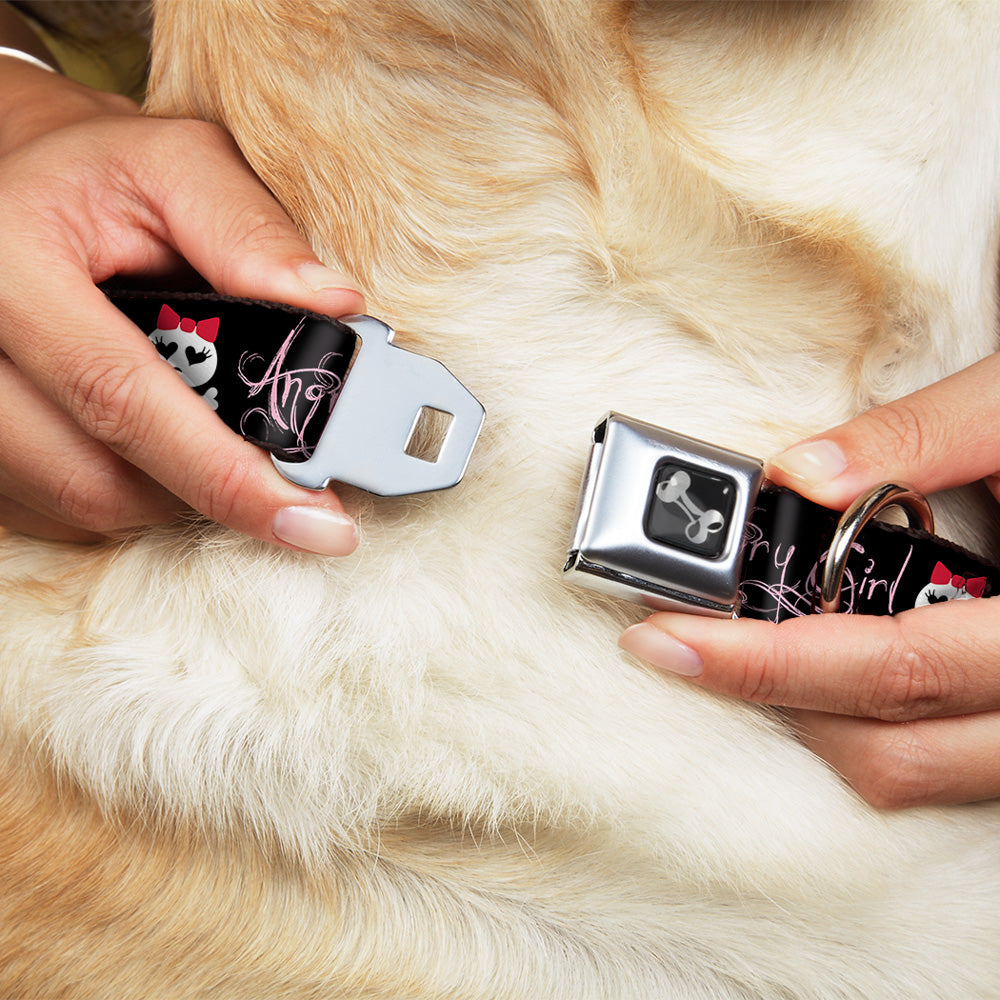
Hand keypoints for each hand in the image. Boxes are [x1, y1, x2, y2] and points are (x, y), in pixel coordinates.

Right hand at [0, 59, 363, 552]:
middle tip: (290, 484)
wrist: (18, 185)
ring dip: (173, 491)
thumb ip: (250, 230)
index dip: (225, 473)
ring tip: (220, 438)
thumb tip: (334, 307)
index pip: (121, 397)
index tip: (314, 521)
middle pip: (96, 478)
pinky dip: (132, 491)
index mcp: (9, 265)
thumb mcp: (177, 166)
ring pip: (82, 503)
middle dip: (210, 490)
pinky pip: (59, 509)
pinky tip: (163, 443)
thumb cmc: (101, 175)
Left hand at [620, 351, 999, 807]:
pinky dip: (867, 724)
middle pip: (893, 749)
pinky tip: (822, 664)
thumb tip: (799, 472)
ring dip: (813, 720)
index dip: (767, 662)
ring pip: (916, 773)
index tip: (666, 636)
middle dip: (768, 698)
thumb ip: (919, 437)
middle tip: (678, 642)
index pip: (894, 668)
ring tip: (741, 650)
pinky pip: (942, 763)